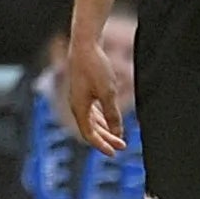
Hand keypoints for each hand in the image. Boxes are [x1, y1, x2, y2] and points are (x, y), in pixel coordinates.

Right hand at [65, 38, 126, 155]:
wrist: (85, 45)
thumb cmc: (95, 67)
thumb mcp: (108, 92)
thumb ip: (112, 114)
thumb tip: (117, 133)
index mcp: (79, 108)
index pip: (89, 135)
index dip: (101, 145)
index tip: (114, 153)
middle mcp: (77, 105)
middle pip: (91, 129)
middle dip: (106, 139)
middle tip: (122, 146)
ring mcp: (79, 98)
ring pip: (91, 120)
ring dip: (105, 129)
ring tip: (118, 136)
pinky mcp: (83, 90)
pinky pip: (91, 111)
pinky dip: (101, 119)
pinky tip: (109, 120)